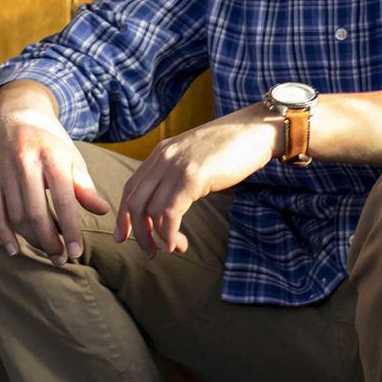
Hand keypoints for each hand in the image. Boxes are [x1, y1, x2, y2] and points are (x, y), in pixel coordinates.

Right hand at [0, 81, 110, 264]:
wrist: (18, 114)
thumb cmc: (51, 142)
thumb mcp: (71, 157)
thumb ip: (84, 185)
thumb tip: (102, 211)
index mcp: (52, 157)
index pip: (63, 201)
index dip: (70, 230)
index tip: (77, 252)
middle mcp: (25, 163)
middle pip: (36, 213)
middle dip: (50, 241)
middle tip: (61, 259)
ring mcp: (4, 171)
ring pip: (16, 216)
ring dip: (32, 239)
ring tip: (48, 251)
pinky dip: (3, 233)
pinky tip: (15, 250)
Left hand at [116, 104, 279, 256]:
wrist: (256, 129)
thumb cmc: (233, 146)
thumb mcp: (195, 156)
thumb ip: (179, 172)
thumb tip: (172, 201)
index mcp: (161, 152)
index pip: (131, 188)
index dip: (124, 215)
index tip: (124, 236)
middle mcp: (163, 158)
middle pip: (135, 202)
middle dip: (138, 232)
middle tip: (149, 252)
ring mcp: (176, 167)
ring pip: (150, 211)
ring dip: (157, 237)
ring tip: (172, 248)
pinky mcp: (192, 177)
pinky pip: (169, 213)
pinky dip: (169, 234)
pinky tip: (177, 243)